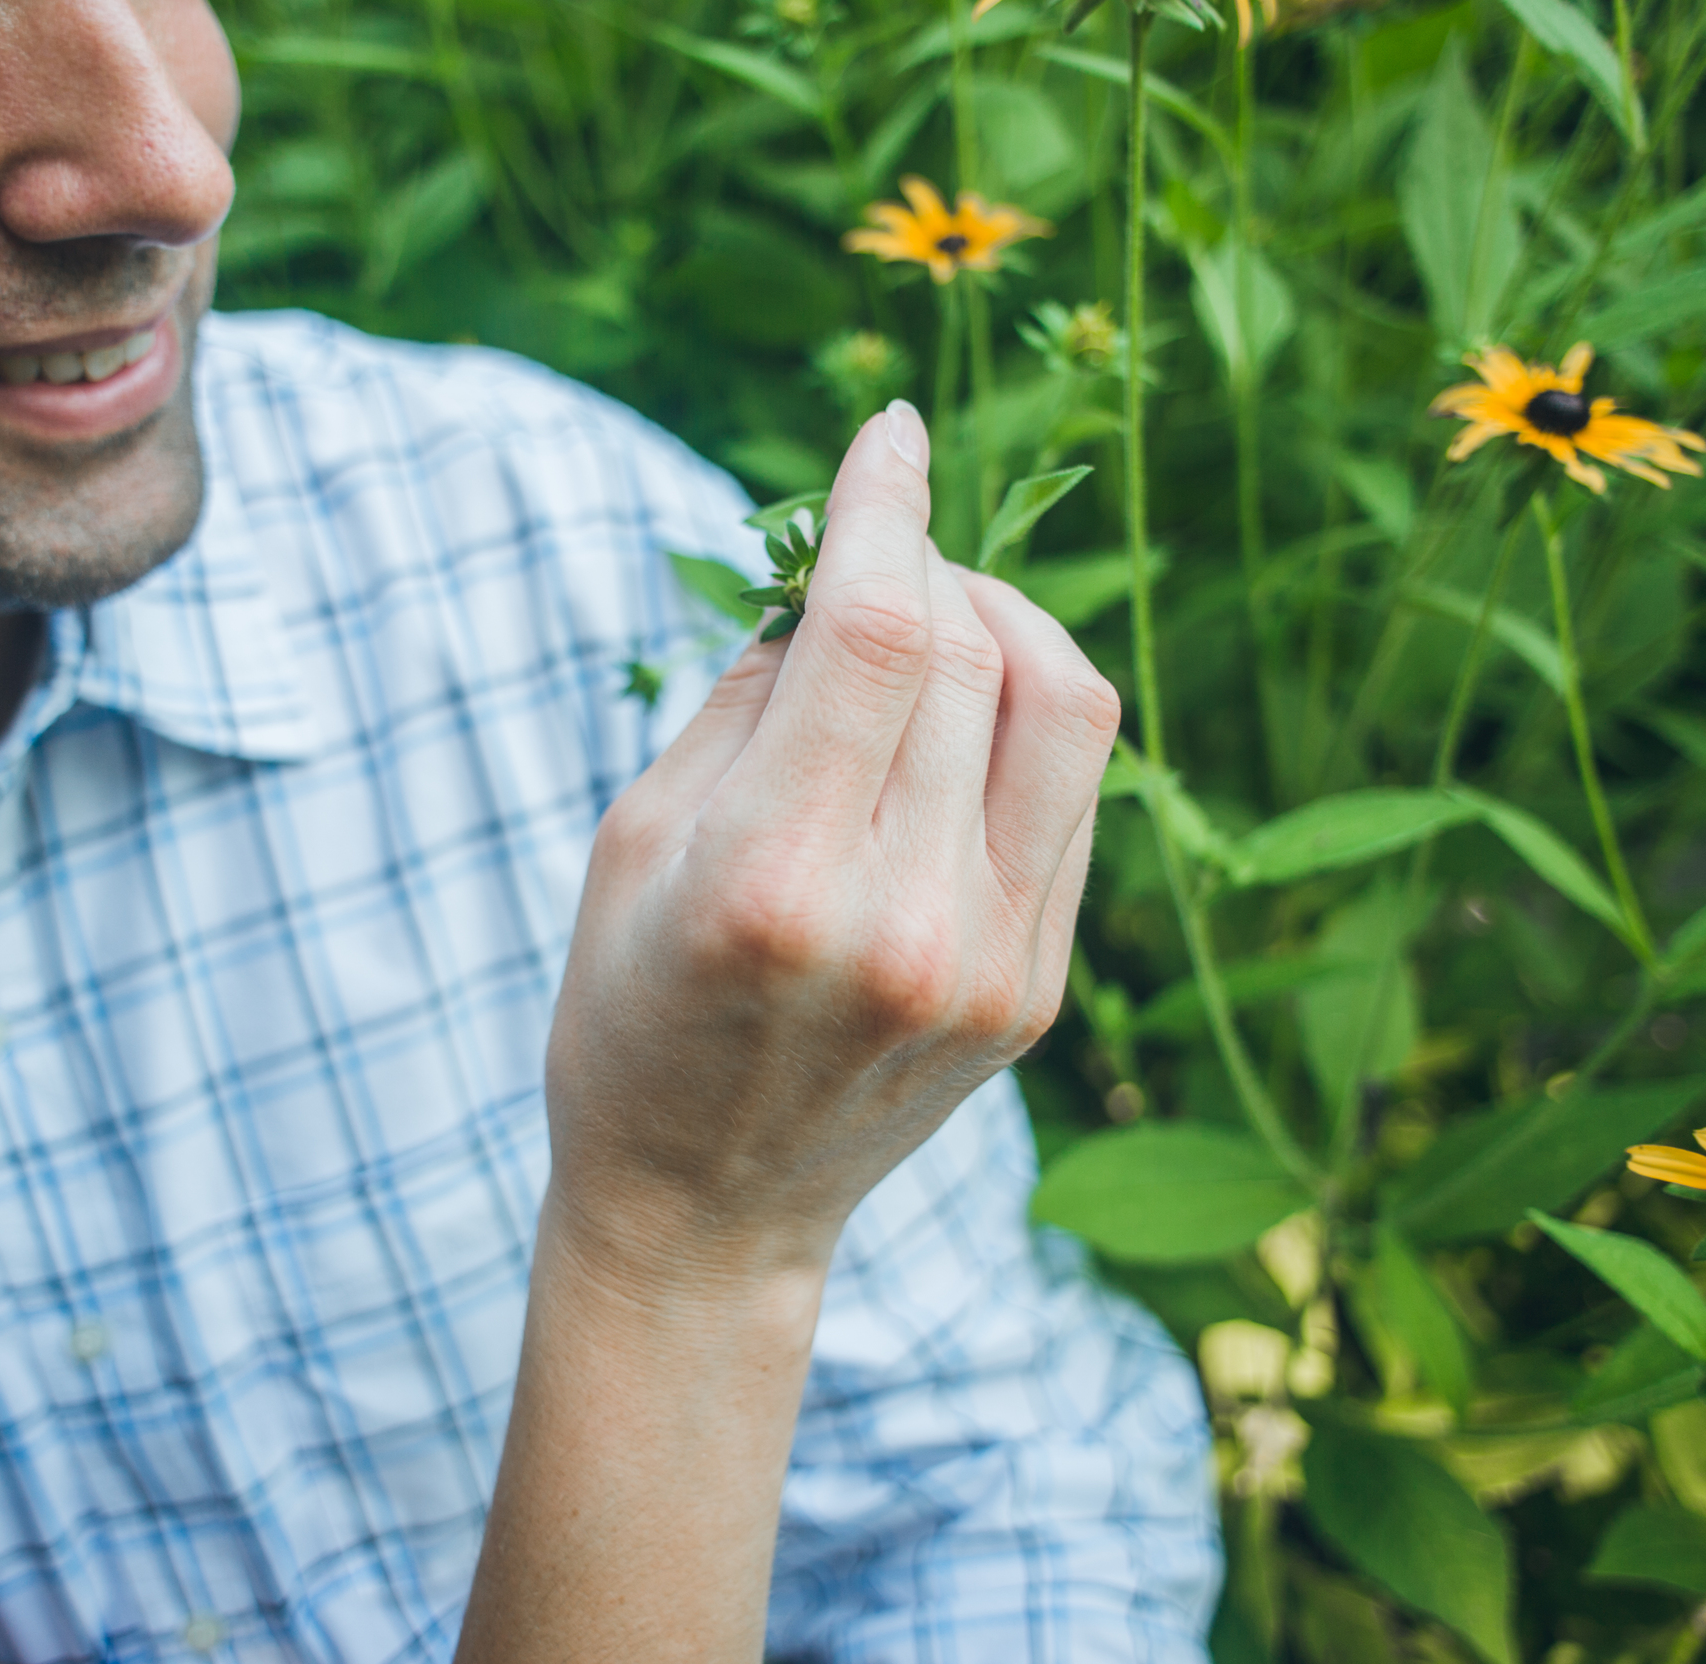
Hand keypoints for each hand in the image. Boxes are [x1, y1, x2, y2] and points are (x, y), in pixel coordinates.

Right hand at [545, 399, 1120, 1286]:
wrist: (705, 1210)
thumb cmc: (630, 1012)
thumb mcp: (632, 840)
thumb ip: (745, 692)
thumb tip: (839, 573)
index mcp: (775, 880)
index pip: (880, 631)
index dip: (887, 506)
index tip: (885, 434)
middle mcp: (905, 921)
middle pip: (975, 649)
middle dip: (928, 562)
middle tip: (874, 559)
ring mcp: (992, 963)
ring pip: (1064, 705)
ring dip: (1007, 622)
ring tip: (936, 624)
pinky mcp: (1037, 987)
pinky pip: (1075, 793)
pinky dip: (1028, 715)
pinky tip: (964, 721)